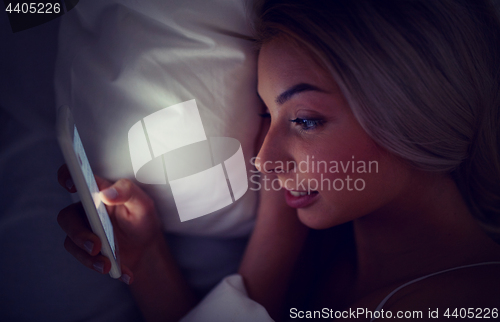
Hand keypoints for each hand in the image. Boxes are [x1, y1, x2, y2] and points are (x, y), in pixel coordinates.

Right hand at [57, 164, 163, 283]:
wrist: (146, 248)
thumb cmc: (142, 219)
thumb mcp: (143, 204)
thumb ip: (128, 192)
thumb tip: (106, 193)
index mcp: (97, 191)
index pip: (76, 178)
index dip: (67, 177)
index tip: (72, 185)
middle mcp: (85, 209)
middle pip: (67, 217)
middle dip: (78, 233)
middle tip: (96, 246)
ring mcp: (83, 230)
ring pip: (71, 241)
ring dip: (87, 256)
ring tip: (107, 264)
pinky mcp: (85, 249)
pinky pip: (83, 258)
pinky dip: (100, 266)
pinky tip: (121, 272)